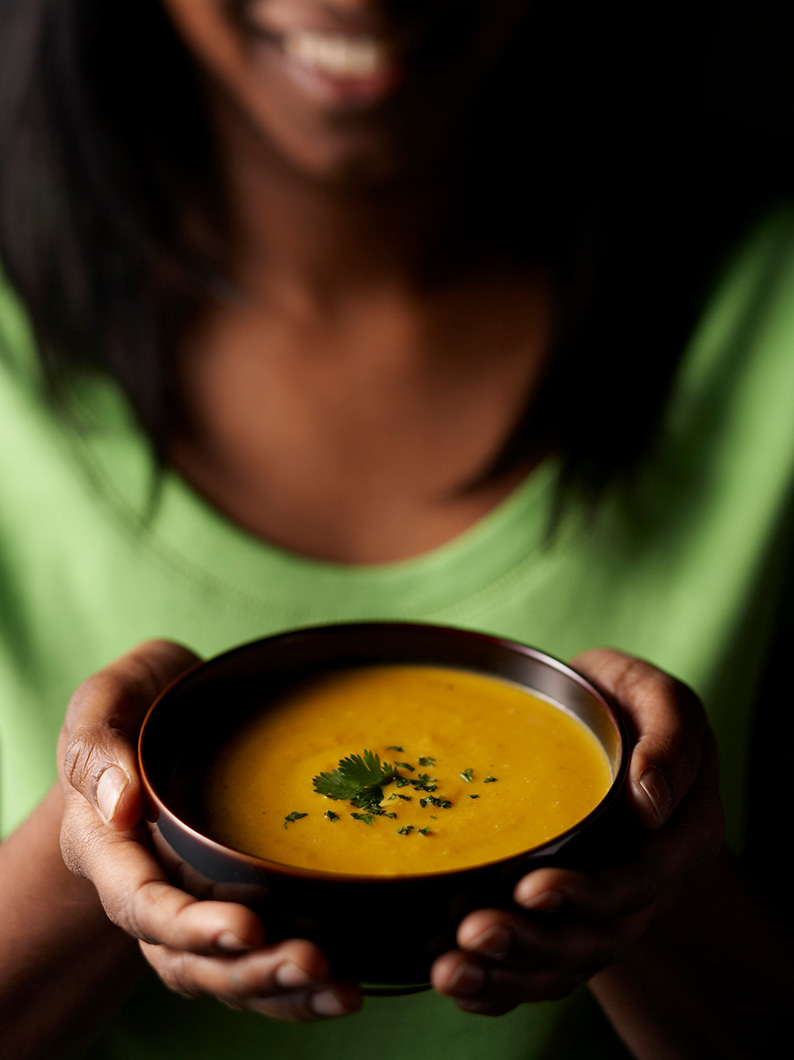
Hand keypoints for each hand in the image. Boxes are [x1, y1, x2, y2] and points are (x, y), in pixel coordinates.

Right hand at [57, 640, 360, 1021]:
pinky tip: (344, 987)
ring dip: (278, 990)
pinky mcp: (232, 903)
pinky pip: (255, 960)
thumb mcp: (108, 701)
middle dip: (247, 970)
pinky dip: (295, 987)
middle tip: (312, 962)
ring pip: (223, 973)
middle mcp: (146, 890)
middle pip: (185, 958)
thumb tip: (120, 805)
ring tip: (340, 989)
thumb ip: (96, 745)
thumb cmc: (137, 702)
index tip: (246, 927)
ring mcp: (191, 902)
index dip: (189, 926)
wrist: (168, 714)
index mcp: (107, 847)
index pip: (139, 903)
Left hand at [431, 649, 723, 1014]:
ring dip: (508, 974)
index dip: (590, 894)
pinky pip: (537, 967)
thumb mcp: (656, 697)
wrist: (593, 719)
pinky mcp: (561, 916)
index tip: (530, 887)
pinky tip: (453, 980)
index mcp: (682, 832)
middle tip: (472, 933)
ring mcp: (603, 906)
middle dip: (534, 943)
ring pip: (564, 963)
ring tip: (450, 968)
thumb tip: (650, 803)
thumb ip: (670, 737)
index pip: (643, 877)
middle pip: (599, 936)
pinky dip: (496, 985)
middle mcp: (646, 883)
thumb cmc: (624, 702)